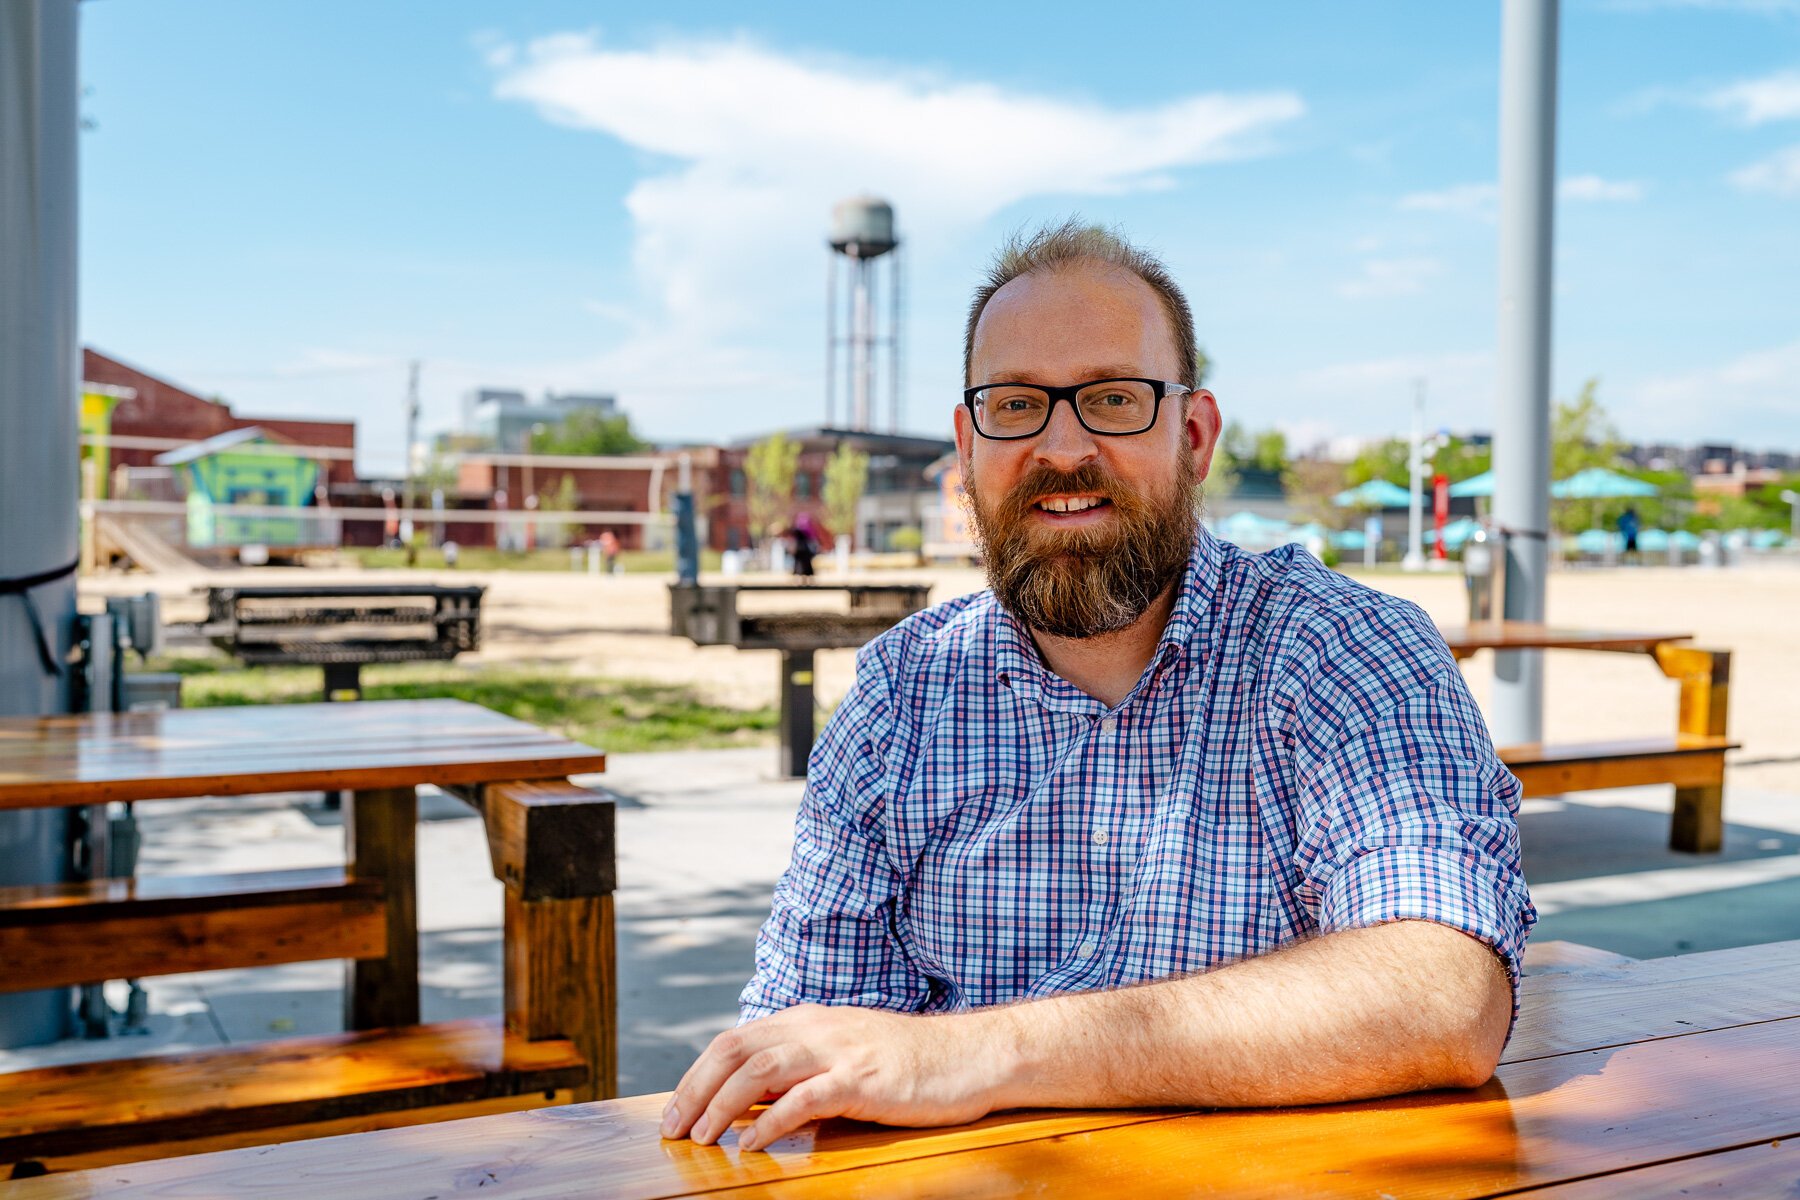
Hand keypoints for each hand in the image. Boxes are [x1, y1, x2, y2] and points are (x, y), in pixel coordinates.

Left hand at [660, 1004, 1001, 1151]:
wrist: (970, 1055)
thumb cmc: (909, 1063)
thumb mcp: (845, 1055)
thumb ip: (802, 1070)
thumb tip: (752, 1100)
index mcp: (807, 1021)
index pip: (735, 1041)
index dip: (697, 1074)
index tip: (675, 1110)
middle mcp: (815, 1028)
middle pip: (735, 1050)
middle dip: (695, 1090)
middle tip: (672, 1129)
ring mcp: (838, 1051)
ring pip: (759, 1071)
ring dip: (721, 1105)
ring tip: (702, 1137)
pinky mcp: (861, 1078)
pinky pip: (804, 1097)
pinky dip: (770, 1120)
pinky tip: (752, 1142)